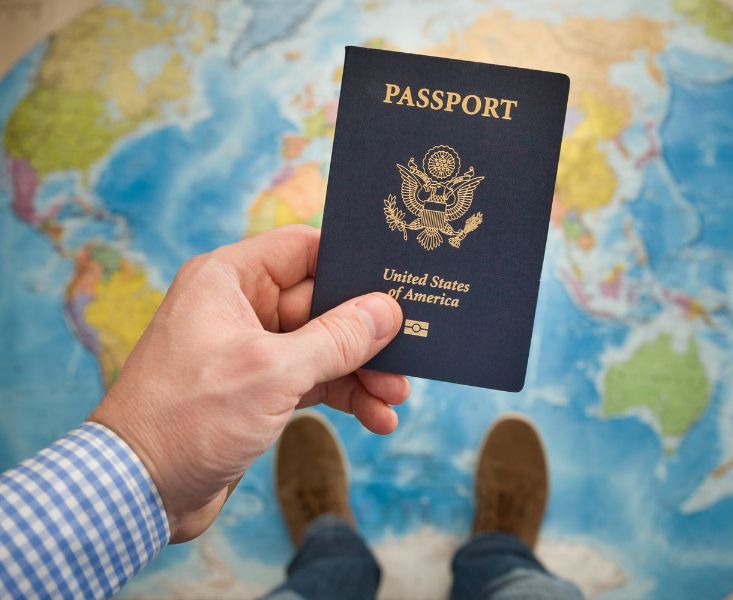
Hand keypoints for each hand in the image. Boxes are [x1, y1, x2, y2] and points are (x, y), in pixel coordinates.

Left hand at [89, 225, 407, 542]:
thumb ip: (336, 338)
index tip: (396, 280)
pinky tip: (376, 418)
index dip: (351, 262)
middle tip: (409, 353)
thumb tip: (387, 310)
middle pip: (322, 303)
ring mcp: (251, 351)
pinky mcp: (258, 390)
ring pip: (323, 346)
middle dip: (367, 332)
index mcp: (230, 280)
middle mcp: (240, 308)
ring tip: (397, 397)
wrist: (136, 491)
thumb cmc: (188, 418)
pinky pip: (313, 380)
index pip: (304, 249)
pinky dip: (344, 396)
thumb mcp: (273, 372)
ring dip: (362, 370)